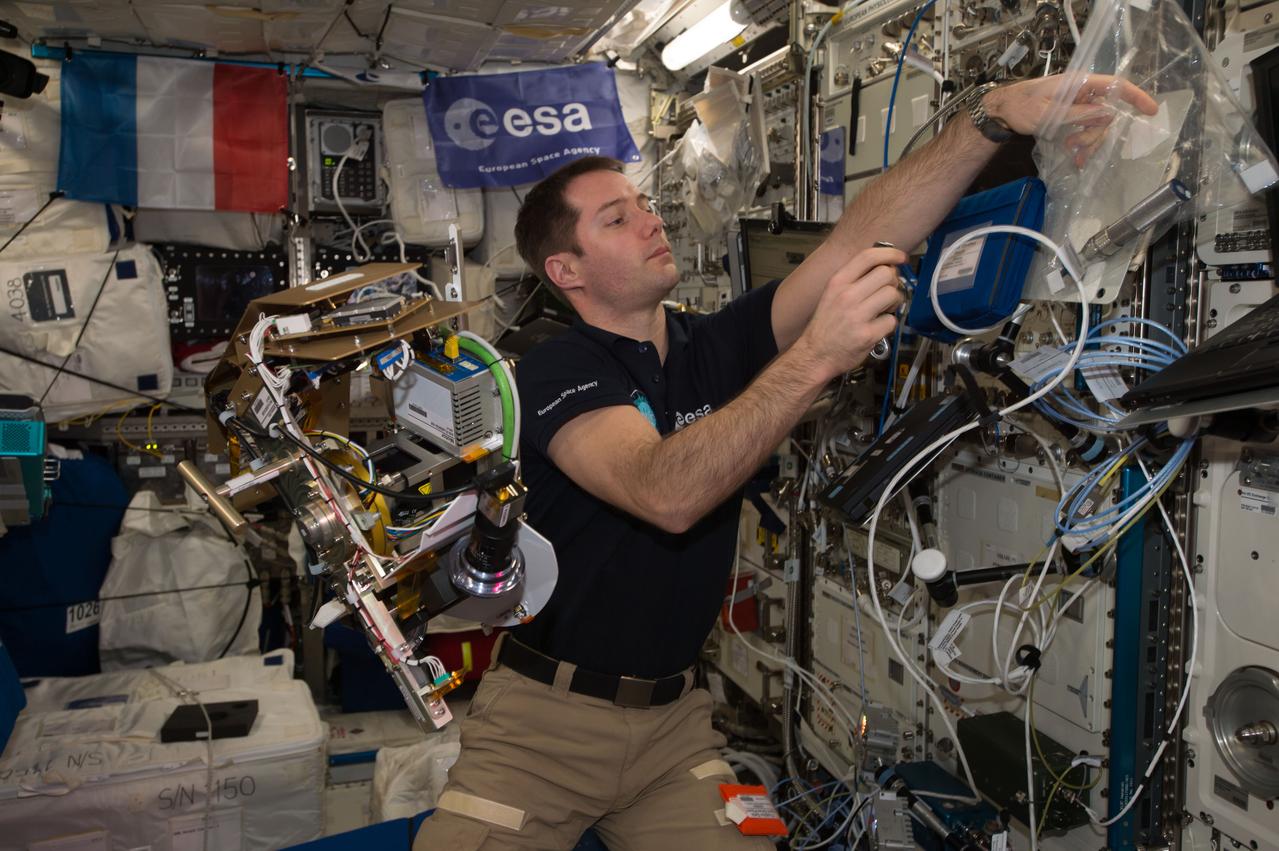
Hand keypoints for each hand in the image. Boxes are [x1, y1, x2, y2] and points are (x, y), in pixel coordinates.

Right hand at [794, 246, 905, 380]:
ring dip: (894, 302)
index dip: (890, 253)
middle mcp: (847, 296)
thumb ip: (854, 280)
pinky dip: (888, 324)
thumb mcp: (832, 294)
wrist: (814, 355)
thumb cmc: (826, 326)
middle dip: (894, 282)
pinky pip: (892, 321)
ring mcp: (857, 316)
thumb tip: (884, 268)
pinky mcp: (867, 335)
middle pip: (886, 274)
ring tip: (884, 309)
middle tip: (888, 291)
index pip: (868, 257)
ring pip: (893, 294)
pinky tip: (877, 327)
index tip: (900, 258)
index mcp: (837, 283)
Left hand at [986, 74, 1158, 164]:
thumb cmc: (1022, 108)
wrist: (1004, 110)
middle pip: (1106, 113)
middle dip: (1095, 134)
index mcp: (1080, 83)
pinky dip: (1084, 144)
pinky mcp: (1074, 115)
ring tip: (1072, 153)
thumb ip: (1077, 114)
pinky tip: (1077, 158)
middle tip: (1075, 147)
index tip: (1151, 110)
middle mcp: (1084, 92)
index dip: (1135, 96)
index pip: (1115, 85)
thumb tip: (1107, 114)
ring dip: (1088, 142)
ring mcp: (1079, 103)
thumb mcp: (1048, 113)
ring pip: (1098, 126)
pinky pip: (1087, 129)